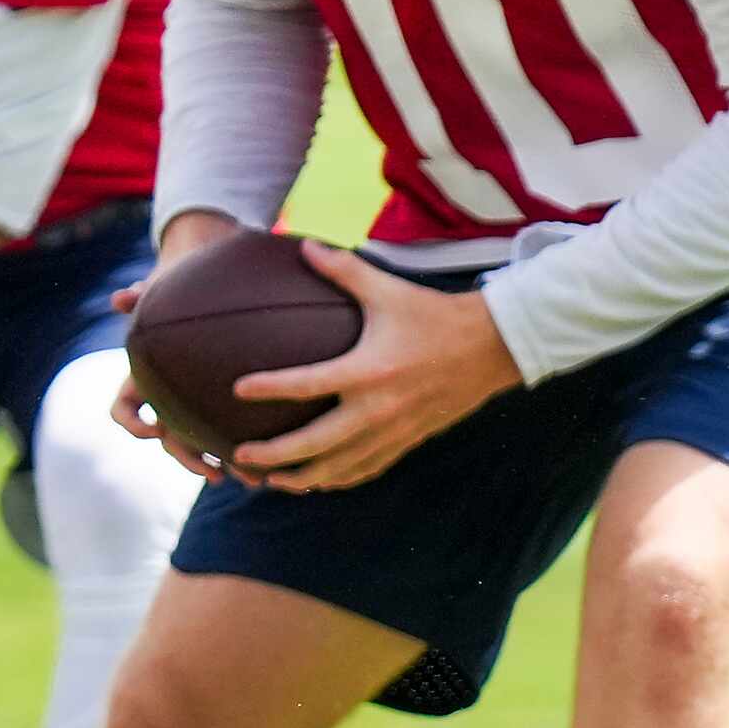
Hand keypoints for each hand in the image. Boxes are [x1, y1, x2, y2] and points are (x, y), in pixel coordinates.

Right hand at [106, 209, 242, 481]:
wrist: (205, 278)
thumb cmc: (183, 282)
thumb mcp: (167, 286)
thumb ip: (144, 294)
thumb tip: (120, 296)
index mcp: (148, 377)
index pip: (124, 409)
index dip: (132, 424)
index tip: (152, 429)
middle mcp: (172, 398)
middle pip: (174, 441)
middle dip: (193, 460)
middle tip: (216, 474)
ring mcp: (201, 404)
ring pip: (212, 446)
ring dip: (233, 465)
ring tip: (259, 478)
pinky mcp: (233, 403)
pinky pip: (244, 431)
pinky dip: (265, 446)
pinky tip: (292, 456)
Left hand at [226, 241, 521, 490]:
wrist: (491, 348)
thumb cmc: (434, 315)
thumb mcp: (389, 290)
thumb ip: (344, 270)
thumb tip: (304, 245)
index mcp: (369, 370)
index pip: (307, 385)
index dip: (269, 388)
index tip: (237, 389)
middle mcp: (378, 408)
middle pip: (315, 444)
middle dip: (273, 457)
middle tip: (240, 458)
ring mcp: (394, 431)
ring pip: (338, 469)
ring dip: (301, 478)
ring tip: (270, 482)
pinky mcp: (408, 441)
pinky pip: (366, 470)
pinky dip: (337, 479)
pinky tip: (317, 481)